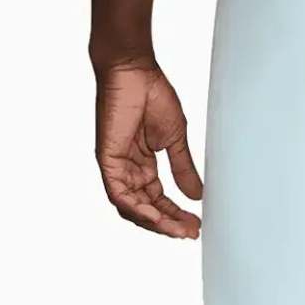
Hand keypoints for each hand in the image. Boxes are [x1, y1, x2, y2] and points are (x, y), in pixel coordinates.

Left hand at [95, 60, 202, 237]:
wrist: (134, 71)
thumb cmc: (151, 95)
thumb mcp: (175, 140)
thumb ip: (183, 168)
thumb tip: (196, 195)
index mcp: (142, 165)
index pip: (158, 200)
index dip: (176, 215)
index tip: (196, 225)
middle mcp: (128, 169)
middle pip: (146, 208)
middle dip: (169, 224)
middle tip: (190, 233)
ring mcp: (116, 166)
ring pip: (132, 207)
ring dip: (155, 222)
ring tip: (177, 230)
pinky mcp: (108, 160)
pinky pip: (119, 195)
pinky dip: (137, 209)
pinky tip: (156, 218)